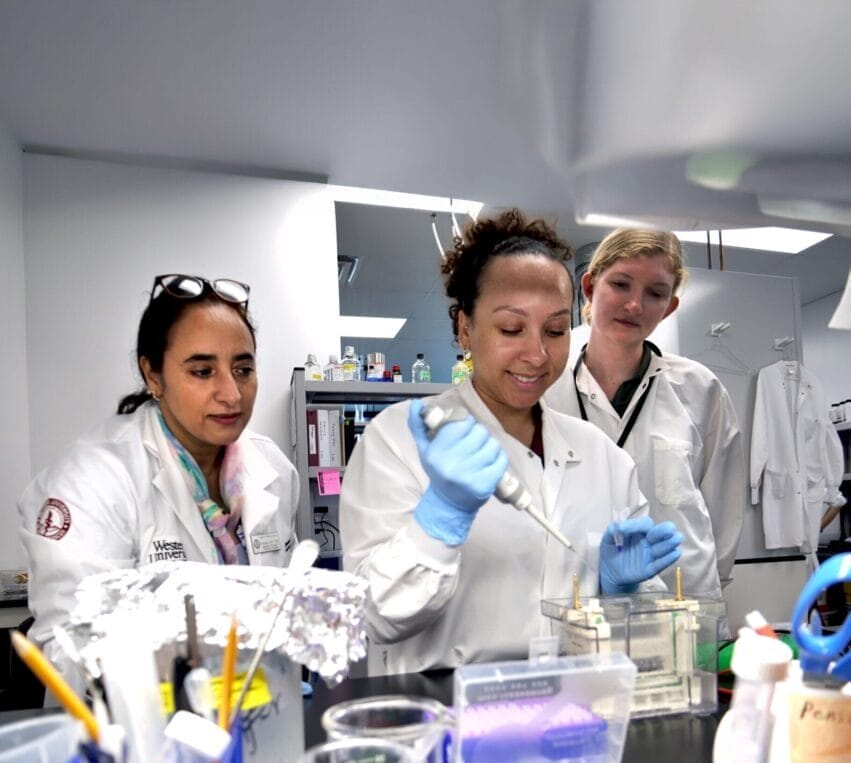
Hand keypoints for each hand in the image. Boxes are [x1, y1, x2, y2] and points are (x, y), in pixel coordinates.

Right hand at [408, 399, 508, 545]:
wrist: (447, 505)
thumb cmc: (438, 471)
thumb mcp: (424, 449)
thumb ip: (418, 425)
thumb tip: (416, 402)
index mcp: (436, 452)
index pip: (462, 424)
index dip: (467, 424)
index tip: (464, 431)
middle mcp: (451, 464)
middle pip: (480, 432)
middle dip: (479, 435)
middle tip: (473, 444)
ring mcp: (469, 476)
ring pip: (492, 444)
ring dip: (490, 446)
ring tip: (481, 454)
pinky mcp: (485, 485)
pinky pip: (501, 460)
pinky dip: (499, 458)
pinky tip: (490, 463)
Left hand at [599, 517, 682, 593]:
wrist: (610, 571)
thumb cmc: (611, 551)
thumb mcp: (607, 539)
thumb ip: (611, 531)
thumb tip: (617, 526)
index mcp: (639, 531)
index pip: (644, 523)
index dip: (635, 525)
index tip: (621, 529)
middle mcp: (649, 540)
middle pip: (663, 531)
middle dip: (665, 530)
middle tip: (665, 531)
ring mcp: (652, 554)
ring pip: (667, 546)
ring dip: (669, 543)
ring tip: (669, 542)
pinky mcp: (651, 569)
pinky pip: (662, 564)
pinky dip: (669, 558)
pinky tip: (675, 553)